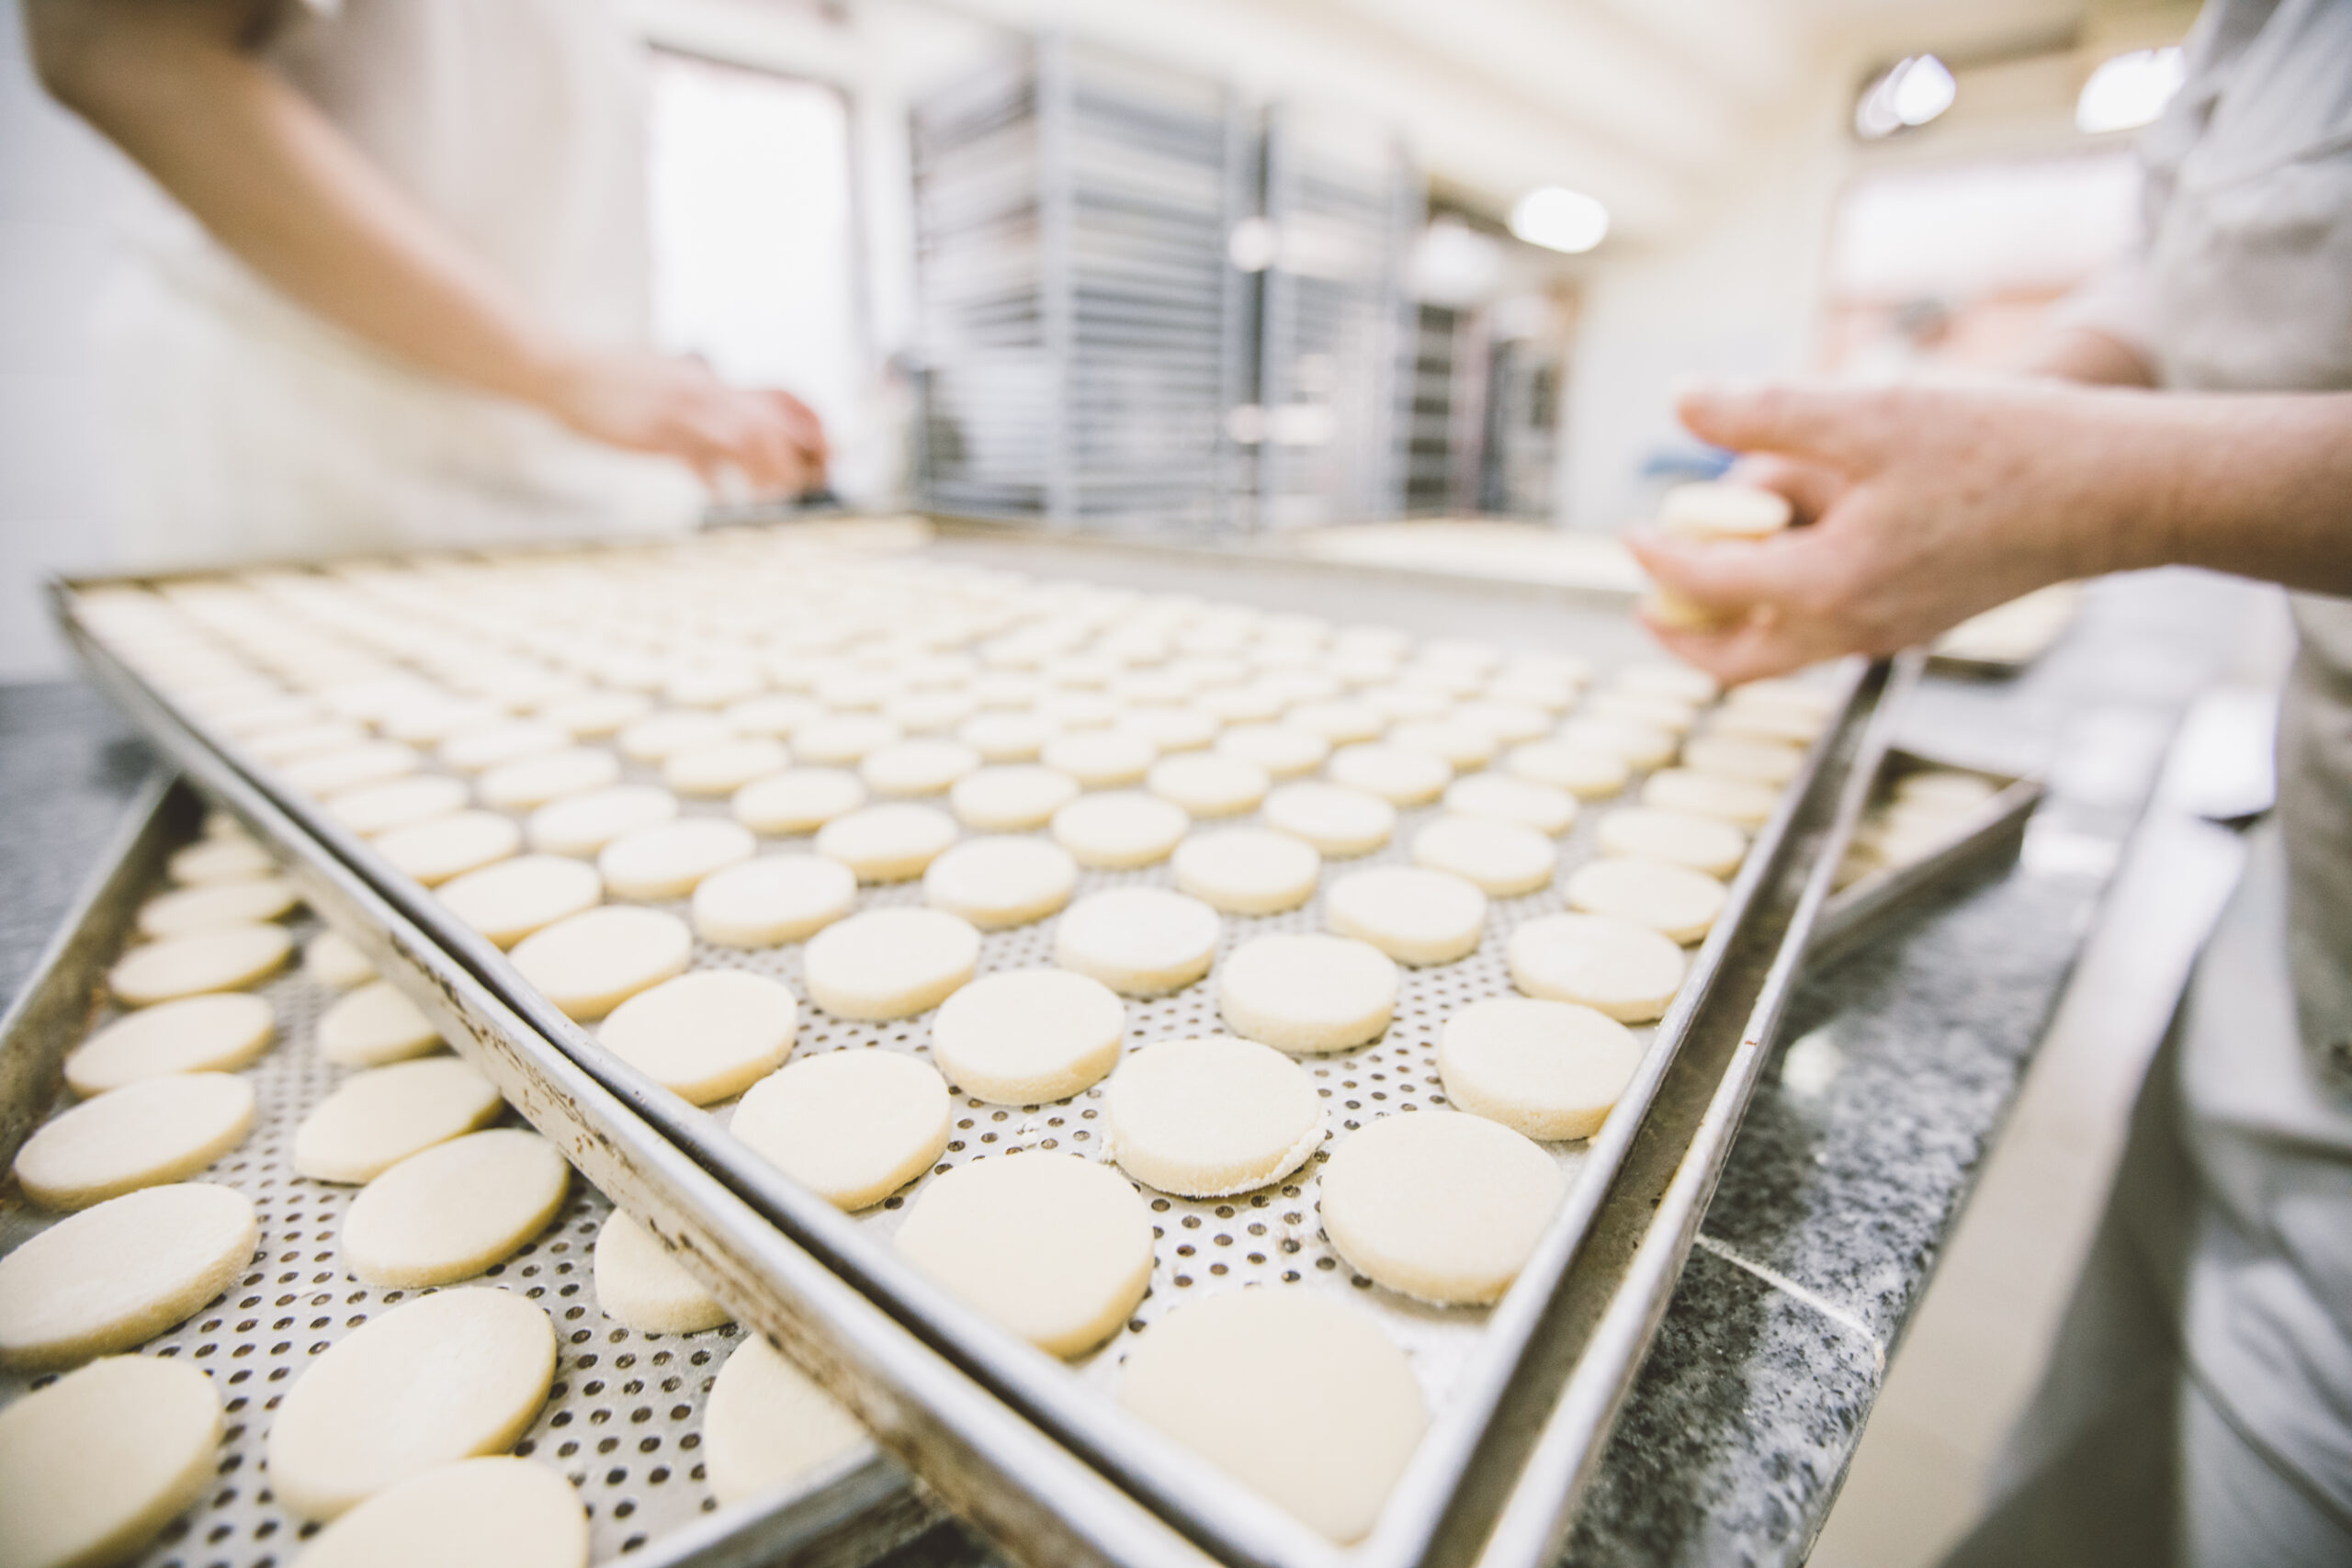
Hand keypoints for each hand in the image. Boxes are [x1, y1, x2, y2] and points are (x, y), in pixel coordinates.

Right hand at [542, 350, 827, 498]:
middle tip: (814, 480)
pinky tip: (721, 499)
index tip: (829, 449)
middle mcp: (706, 392)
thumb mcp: (666, 395)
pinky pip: (699, 456)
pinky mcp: (657, 431)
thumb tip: (718, 473)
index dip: (812, 423)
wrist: (563, 369)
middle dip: (804, 450)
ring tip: (775, 495)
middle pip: (774, 418)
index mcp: (712, 382)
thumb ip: (698, 425)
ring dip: (770, 467)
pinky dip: (716, 481)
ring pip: (747, 435)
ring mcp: (683, 411)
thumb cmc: (613, 387)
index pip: (779, 396)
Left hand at [1627, 379, 2134, 683]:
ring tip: (1740, 529)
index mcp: (1833, 587)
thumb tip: (1681, 403)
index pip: (1709, 588)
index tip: (1633, 528)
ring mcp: (1892, 634)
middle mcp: (1857, 630)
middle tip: (1651, 592)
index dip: (1660, 555)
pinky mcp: (1922, 621)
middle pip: (1737, 658)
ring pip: (1786, 643)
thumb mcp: (1870, 413)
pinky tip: (1811, 518)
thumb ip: (1767, 413)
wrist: (2116, 490)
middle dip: (1685, 628)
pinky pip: (1834, 620)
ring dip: (1746, 600)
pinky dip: (1800, 587)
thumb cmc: (2001, 446)